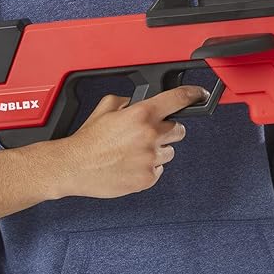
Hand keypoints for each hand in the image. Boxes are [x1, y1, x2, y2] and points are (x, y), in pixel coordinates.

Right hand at [52, 84, 208, 199]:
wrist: (74, 166)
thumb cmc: (88, 140)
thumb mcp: (105, 107)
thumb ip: (127, 101)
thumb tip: (137, 102)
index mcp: (141, 115)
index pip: (177, 99)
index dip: (193, 94)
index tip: (200, 94)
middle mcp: (150, 135)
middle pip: (179, 130)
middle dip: (167, 130)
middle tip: (150, 133)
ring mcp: (150, 158)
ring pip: (170, 152)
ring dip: (158, 150)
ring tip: (135, 152)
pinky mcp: (147, 178)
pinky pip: (159, 170)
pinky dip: (149, 167)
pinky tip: (131, 164)